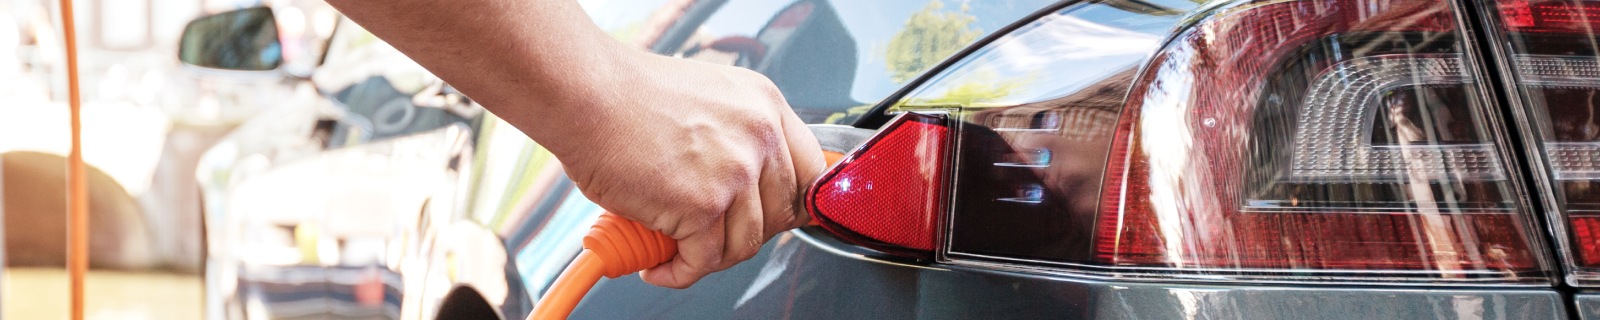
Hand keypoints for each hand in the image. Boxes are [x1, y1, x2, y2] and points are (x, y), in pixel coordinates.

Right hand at [552, 51, 825, 287]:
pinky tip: (658, 265)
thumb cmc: (626, 94)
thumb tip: (746, 180)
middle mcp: (760, 138)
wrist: (586, 93)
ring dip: (710, 257)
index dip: (789, 203)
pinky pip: (703, 260)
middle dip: (744, 234)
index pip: (808, 171)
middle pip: (779, 214)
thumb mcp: (707, 99)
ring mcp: (735, 172)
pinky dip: (678, 272)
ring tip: (678, 250)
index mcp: (765, 106)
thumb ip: (735, 134)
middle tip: (712, 238)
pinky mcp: (702, 206)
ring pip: (744, 244)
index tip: (774, 220)